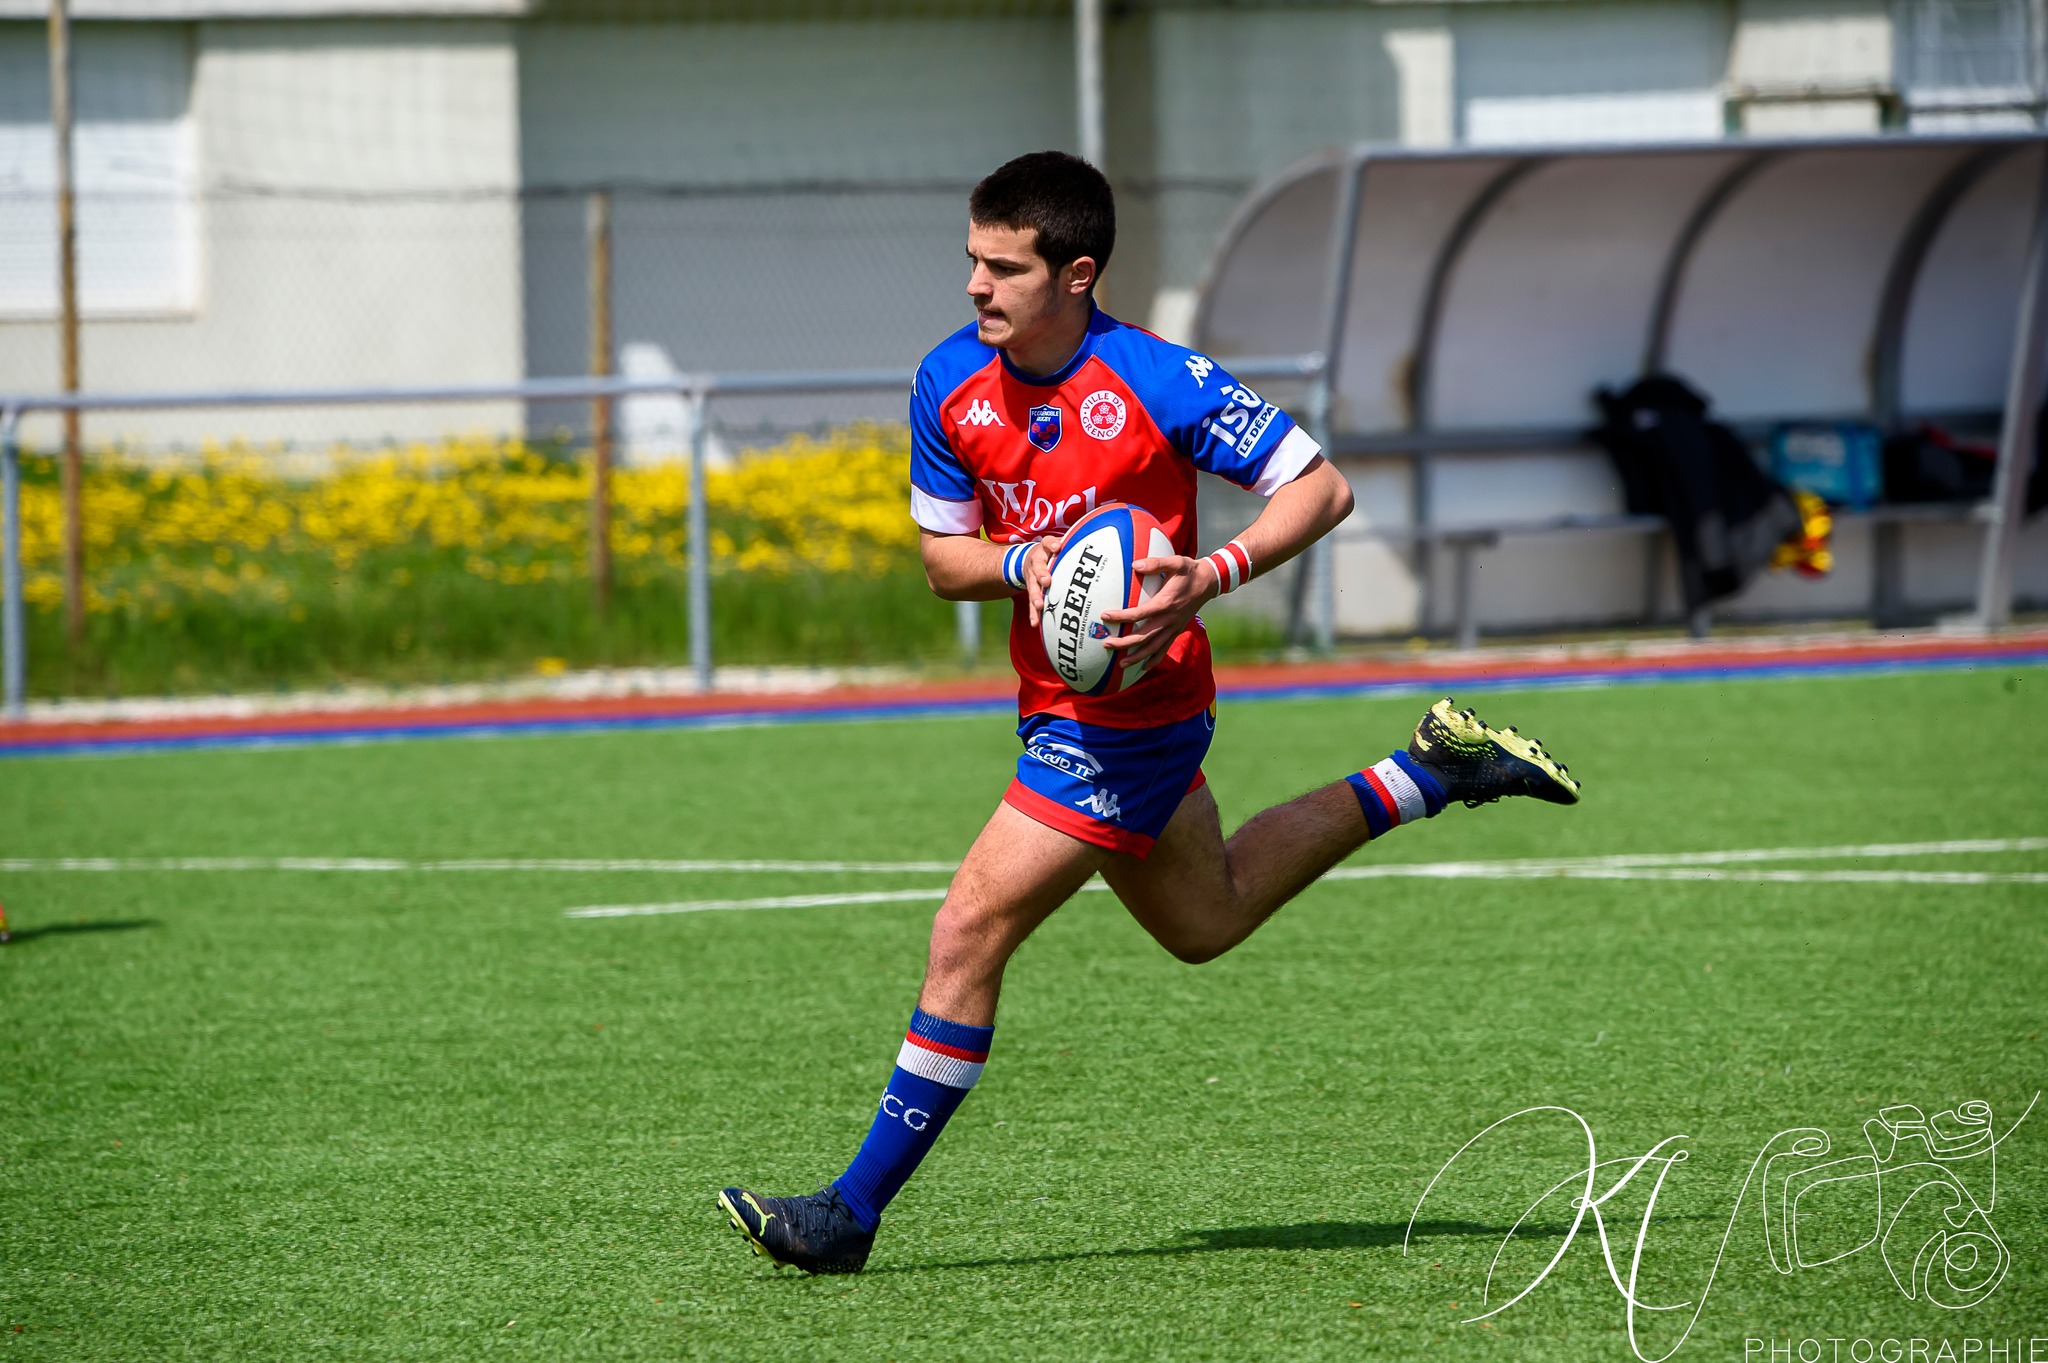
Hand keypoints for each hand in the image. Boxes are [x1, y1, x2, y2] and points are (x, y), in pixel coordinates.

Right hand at [1023, 533, 1064, 627]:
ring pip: (1033, 587)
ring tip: (1039, 605)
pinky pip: (1031, 603)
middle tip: (1047, 581)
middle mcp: (1036, 563)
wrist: (1026, 560)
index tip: (1057, 546)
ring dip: (1036, 597)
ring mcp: (1032, 578)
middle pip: (1037, 567)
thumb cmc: (1050, 553)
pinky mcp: (1031, 590)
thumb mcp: (1057, 545)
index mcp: (1045, 549)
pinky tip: (1035, 623)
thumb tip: (1099, 542)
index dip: (1052, 544)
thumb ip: (1073, 544)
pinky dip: (1033, 613)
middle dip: (1042, 574)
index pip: (1047, 543)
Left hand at [1099, 555, 1219, 671]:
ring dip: (1136, 656)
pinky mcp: (1177, 631)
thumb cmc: (1190, 571)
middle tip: (1106, 644)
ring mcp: (1174, 627)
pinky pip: (1165, 649)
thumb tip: (1135, 565)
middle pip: (1144, 636)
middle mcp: (1169, 619)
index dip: (1122, 616)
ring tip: (1121, 663)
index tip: (1105, 616)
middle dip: (1124, 643)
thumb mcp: (1176, 562)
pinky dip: (1154, 660)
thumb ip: (1156, 563)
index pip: (1139, 614)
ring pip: (1153, 647)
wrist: (1209, 582)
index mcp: (1166, 603)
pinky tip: (1143, 667)